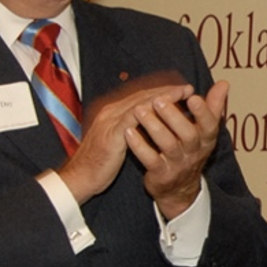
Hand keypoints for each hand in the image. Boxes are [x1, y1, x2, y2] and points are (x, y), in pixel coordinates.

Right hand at [56, 82, 193, 204]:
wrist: (79, 178)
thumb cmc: (99, 163)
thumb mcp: (118, 142)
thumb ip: (131, 129)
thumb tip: (151, 124)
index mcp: (113, 113)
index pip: (141, 97)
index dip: (162, 92)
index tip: (182, 90)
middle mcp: (111, 113)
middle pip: (143, 96)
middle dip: (166, 91)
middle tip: (187, 88)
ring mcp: (110, 122)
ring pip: (139, 103)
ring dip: (162, 98)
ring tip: (181, 95)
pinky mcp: (111, 135)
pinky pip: (132, 120)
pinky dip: (149, 113)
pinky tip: (165, 112)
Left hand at [125, 80, 229, 220]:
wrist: (180, 188)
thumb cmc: (191, 150)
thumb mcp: (205, 130)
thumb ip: (213, 106)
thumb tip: (224, 83)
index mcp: (207, 138)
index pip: (210, 124)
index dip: (202, 111)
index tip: (192, 96)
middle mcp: (194, 151)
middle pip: (188, 134)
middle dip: (173, 116)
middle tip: (158, 100)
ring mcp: (177, 164)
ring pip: (167, 145)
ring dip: (153, 127)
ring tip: (139, 111)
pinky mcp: (161, 174)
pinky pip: (150, 160)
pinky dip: (139, 146)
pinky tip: (128, 131)